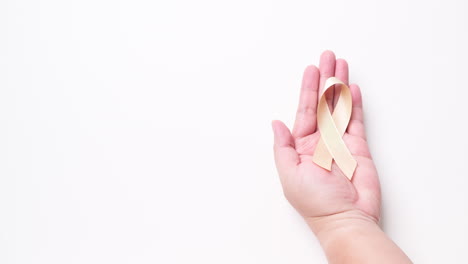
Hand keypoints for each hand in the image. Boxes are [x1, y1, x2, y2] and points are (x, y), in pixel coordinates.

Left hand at [272, 50, 380, 232]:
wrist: (345, 219)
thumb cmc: (315, 202)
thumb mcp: (289, 174)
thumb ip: (283, 146)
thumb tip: (276, 123)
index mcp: (301, 146)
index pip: (305, 111)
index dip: (308, 89)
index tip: (312, 69)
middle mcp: (320, 141)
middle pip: (323, 103)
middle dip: (326, 80)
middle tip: (329, 57)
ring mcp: (340, 143)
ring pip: (340, 107)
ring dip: (340, 86)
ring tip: (342, 65)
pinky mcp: (358, 148)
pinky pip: (356, 121)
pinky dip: (354, 105)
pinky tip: (353, 90)